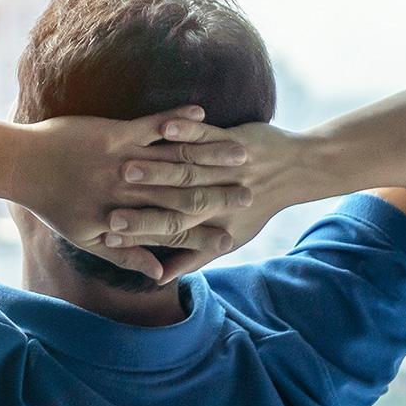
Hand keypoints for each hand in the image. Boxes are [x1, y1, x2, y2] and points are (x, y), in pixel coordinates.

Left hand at [12, 106, 251, 281]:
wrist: (22, 165)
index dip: (205, 234)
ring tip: (240, 154)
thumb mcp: (88, 239)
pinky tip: (201, 113)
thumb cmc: (54, 204)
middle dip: (219, 195)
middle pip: (182, 197)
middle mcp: (127, 194)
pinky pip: (151, 126)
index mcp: (124, 221)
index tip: (235, 235)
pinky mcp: (113, 134)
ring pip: (174, 161)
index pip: (173, 231)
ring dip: (209, 156)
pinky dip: (176, 120)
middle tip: (251, 192)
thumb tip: (158, 276)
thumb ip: (126, 257)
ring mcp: (122, 162)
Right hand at [109, 118, 303, 268]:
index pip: (171, 232)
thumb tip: (160, 279)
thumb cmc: (255, 207)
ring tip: (125, 166)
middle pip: (175, 201)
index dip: (140, 233)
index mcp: (214, 222)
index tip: (109, 233)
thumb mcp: (229, 236)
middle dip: (140, 202)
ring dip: (156, 167)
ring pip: (187, 168)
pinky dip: (186, 128)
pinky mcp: (232, 139)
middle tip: (109, 205)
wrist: (296, 170)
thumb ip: (191, 257)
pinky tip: (165, 126)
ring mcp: (226, 167)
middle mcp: (219, 197)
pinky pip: (205, 133)